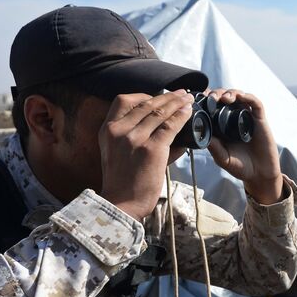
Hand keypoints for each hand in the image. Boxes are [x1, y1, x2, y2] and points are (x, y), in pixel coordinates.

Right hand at [98, 91, 193, 220]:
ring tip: (188, 99)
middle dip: (166, 97)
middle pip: (145, 103)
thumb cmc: (123, 180)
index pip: (123, 100)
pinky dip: (181, 117)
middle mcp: (119, 130)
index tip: (158, 97)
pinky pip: (170, 126)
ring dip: (177, 103)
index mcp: (108, 129)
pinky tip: (189, 112)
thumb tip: (159, 121)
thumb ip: (132, 134)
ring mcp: (135, 139)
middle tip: (181, 93)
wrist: (121, 203)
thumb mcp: (116, 151)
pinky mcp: (152, 149)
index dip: (144, 95)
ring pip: (160, 112)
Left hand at [205, 89, 284, 204]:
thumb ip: (214, 147)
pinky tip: (241, 97)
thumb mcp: (222, 158)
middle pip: (225, 98)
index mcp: (222, 126)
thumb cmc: (240, 167)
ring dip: (231, 93)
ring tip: (224, 98)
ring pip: (239, 97)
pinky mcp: (260, 120)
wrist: (260, 174)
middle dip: (217, 94)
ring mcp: (247, 118)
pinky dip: (248, 97)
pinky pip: (255, 104)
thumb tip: (201, 132)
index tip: (200, 98)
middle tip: (212, 97)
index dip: (207, 100)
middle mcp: (234, 119)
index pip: (214, 107)